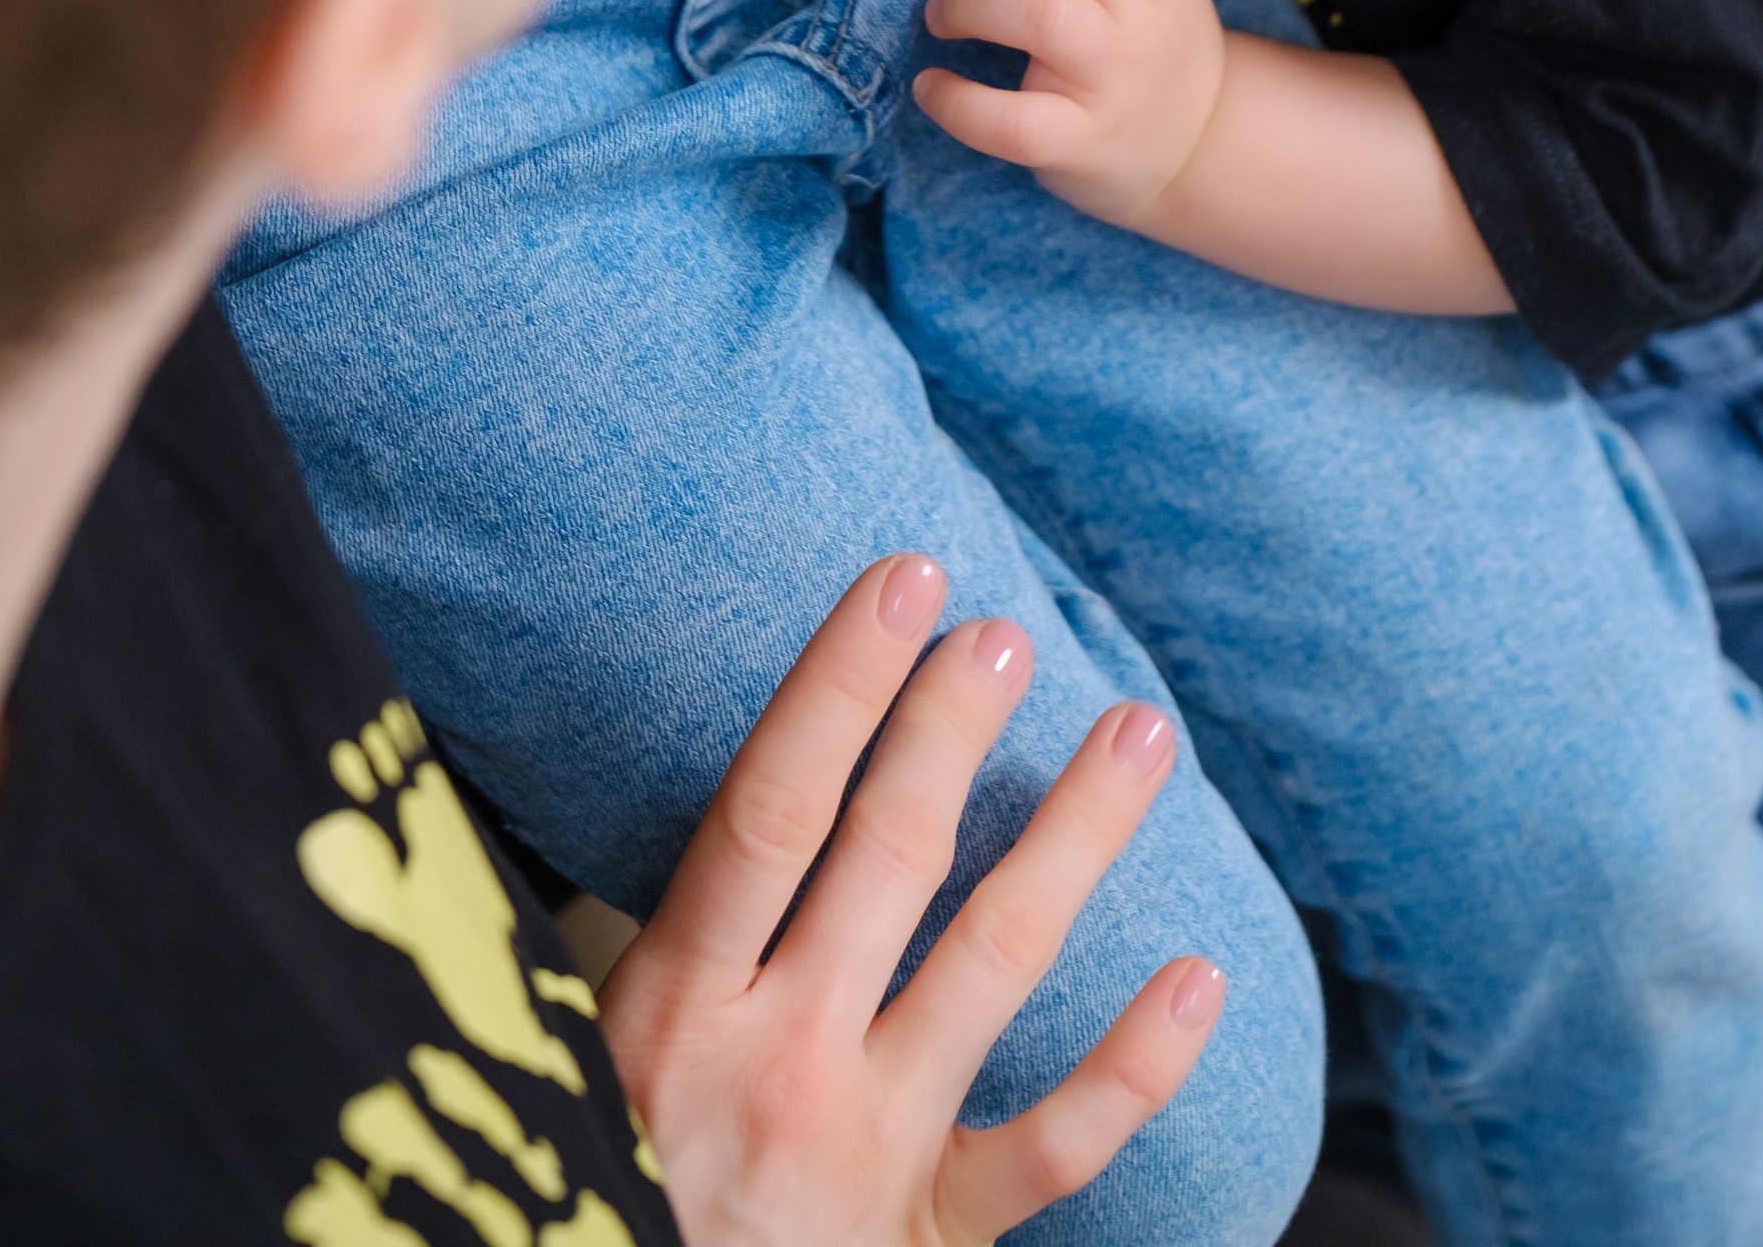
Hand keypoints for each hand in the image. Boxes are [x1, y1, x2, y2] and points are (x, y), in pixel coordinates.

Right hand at [601, 551, 1221, 1246]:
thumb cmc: (585, 1201)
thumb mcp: (562, 1071)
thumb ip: (624, 961)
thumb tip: (679, 828)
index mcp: (672, 1015)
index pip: (768, 810)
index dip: (839, 684)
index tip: (902, 581)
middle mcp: (778, 1067)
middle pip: (889, 858)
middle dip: (952, 729)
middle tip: (1009, 633)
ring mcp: (867, 1152)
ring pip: (993, 964)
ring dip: (1074, 837)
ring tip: (1139, 736)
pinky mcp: (926, 1240)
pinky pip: (1050, 1145)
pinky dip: (1134, 1066)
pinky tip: (1200, 977)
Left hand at [918, 0, 1226, 231]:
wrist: (1201, 145)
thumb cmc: (1148, 39)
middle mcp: (1141, 2)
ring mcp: (1114, 75)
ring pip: (1040, 13)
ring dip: (966, 1)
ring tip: (941, 15)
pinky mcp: (1082, 142)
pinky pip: (1012, 122)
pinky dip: (957, 101)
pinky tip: (933, 88)